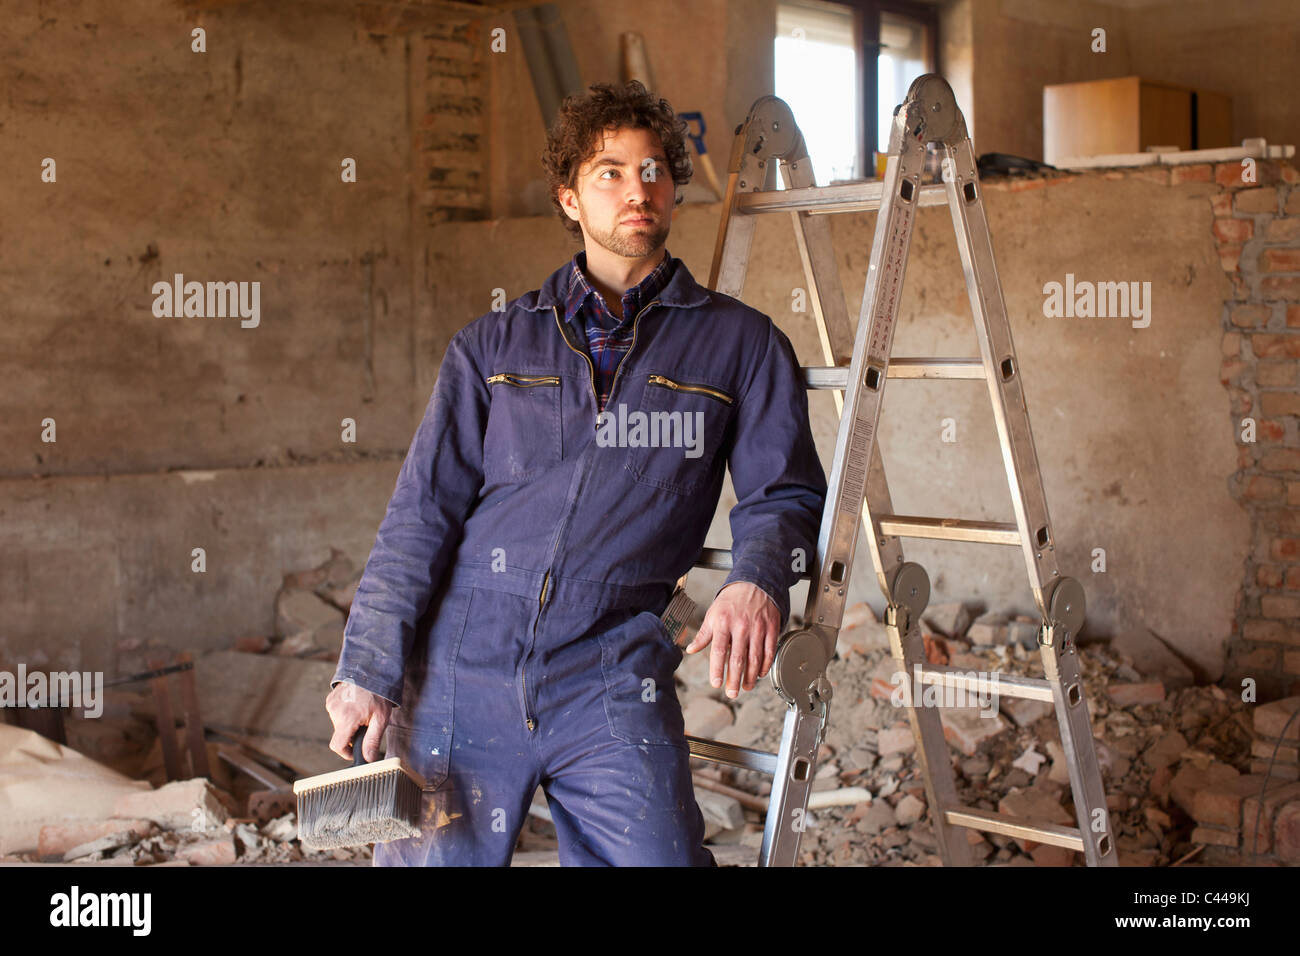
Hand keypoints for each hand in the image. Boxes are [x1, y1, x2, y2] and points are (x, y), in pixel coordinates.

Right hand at [325, 682, 393, 761]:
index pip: (337, 746)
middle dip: (352, 734)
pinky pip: (336, 714)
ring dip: (349, 723)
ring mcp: (331, 704)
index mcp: (347, 718)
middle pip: (340, 735)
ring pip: (338, 725)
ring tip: (362, 711)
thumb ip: (372, 741)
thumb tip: (368, 759)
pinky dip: (345, 714)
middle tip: (366, 723)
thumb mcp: (381, 719)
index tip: (355, 751)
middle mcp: (335, 711)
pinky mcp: (330, 699)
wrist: (372, 670)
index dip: (346, 753)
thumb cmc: (379, 694)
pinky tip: (356, 705)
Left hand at [685, 581, 779, 697]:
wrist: (755, 582)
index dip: (717, 669)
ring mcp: (757, 628)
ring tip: (745, 687)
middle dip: (734, 679)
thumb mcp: (713, 614)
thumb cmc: (732, 600)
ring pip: (754, 658)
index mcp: (723, 623)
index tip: (716, 683)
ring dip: (750, 676)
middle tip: (732, 693)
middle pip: (737, 658)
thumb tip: (691, 649)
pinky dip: (765, 665)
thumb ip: (704, 634)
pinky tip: (760, 674)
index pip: (718, 651)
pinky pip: (769, 651)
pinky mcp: (771, 628)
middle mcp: (741, 626)